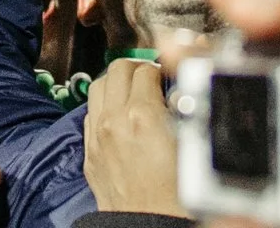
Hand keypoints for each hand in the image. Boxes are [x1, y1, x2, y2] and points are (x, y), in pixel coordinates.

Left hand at [84, 57, 184, 213]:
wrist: (150, 226)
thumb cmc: (175, 197)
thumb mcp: (189, 144)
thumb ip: (180, 109)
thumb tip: (175, 90)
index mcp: (142, 115)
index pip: (146, 69)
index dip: (160, 68)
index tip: (167, 75)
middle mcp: (114, 121)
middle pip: (117, 69)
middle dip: (136, 68)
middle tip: (150, 76)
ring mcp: (98, 136)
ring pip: (98, 86)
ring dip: (116, 83)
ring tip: (133, 91)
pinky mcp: (90, 152)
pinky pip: (90, 113)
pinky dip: (104, 105)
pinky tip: (120, 115)